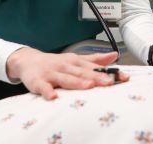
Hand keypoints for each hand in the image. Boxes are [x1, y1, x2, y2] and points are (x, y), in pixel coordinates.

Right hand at [6, 48, 129, 99]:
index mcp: (76, 62)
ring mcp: (52, 73)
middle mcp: (66, 66)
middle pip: (83, 73)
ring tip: (88, 86)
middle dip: (97, 77)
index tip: (123, 77)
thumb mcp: (75, 59)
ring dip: (77, 82)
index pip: (95, 67)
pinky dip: (48, 92)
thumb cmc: (55, 63)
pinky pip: (44, 87)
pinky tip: (53, 97)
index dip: (109, 72)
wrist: (28, 61)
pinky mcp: (38, 82)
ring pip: (66, 78)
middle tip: (110, 83)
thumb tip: (114, 55)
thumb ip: (95, 59)